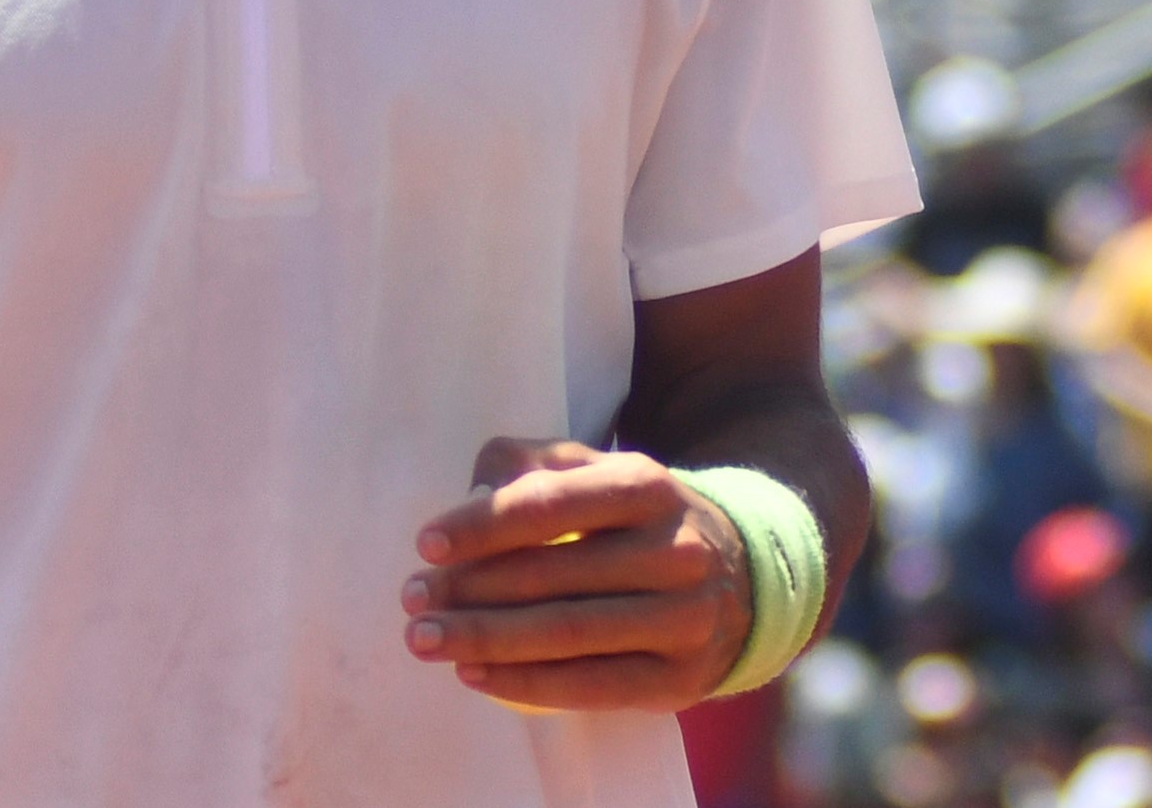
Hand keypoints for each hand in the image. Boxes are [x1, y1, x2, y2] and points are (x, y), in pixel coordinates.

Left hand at [400, 438, 751, 711]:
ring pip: (569, 634)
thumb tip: (472, 497)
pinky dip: (526, 683)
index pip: (552, 502)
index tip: (426, 545)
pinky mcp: (681, 678)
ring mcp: (686, 619)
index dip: (484, 525)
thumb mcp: (595, 472)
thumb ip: (531, 465)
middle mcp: (675, 551)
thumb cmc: (634, 520)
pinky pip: (593, 686)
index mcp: (646, 486)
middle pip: (555, 574)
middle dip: (470, 590)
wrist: (740, 577)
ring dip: (486, 639)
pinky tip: (474, 674)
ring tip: (427, 639)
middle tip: (411, 599)